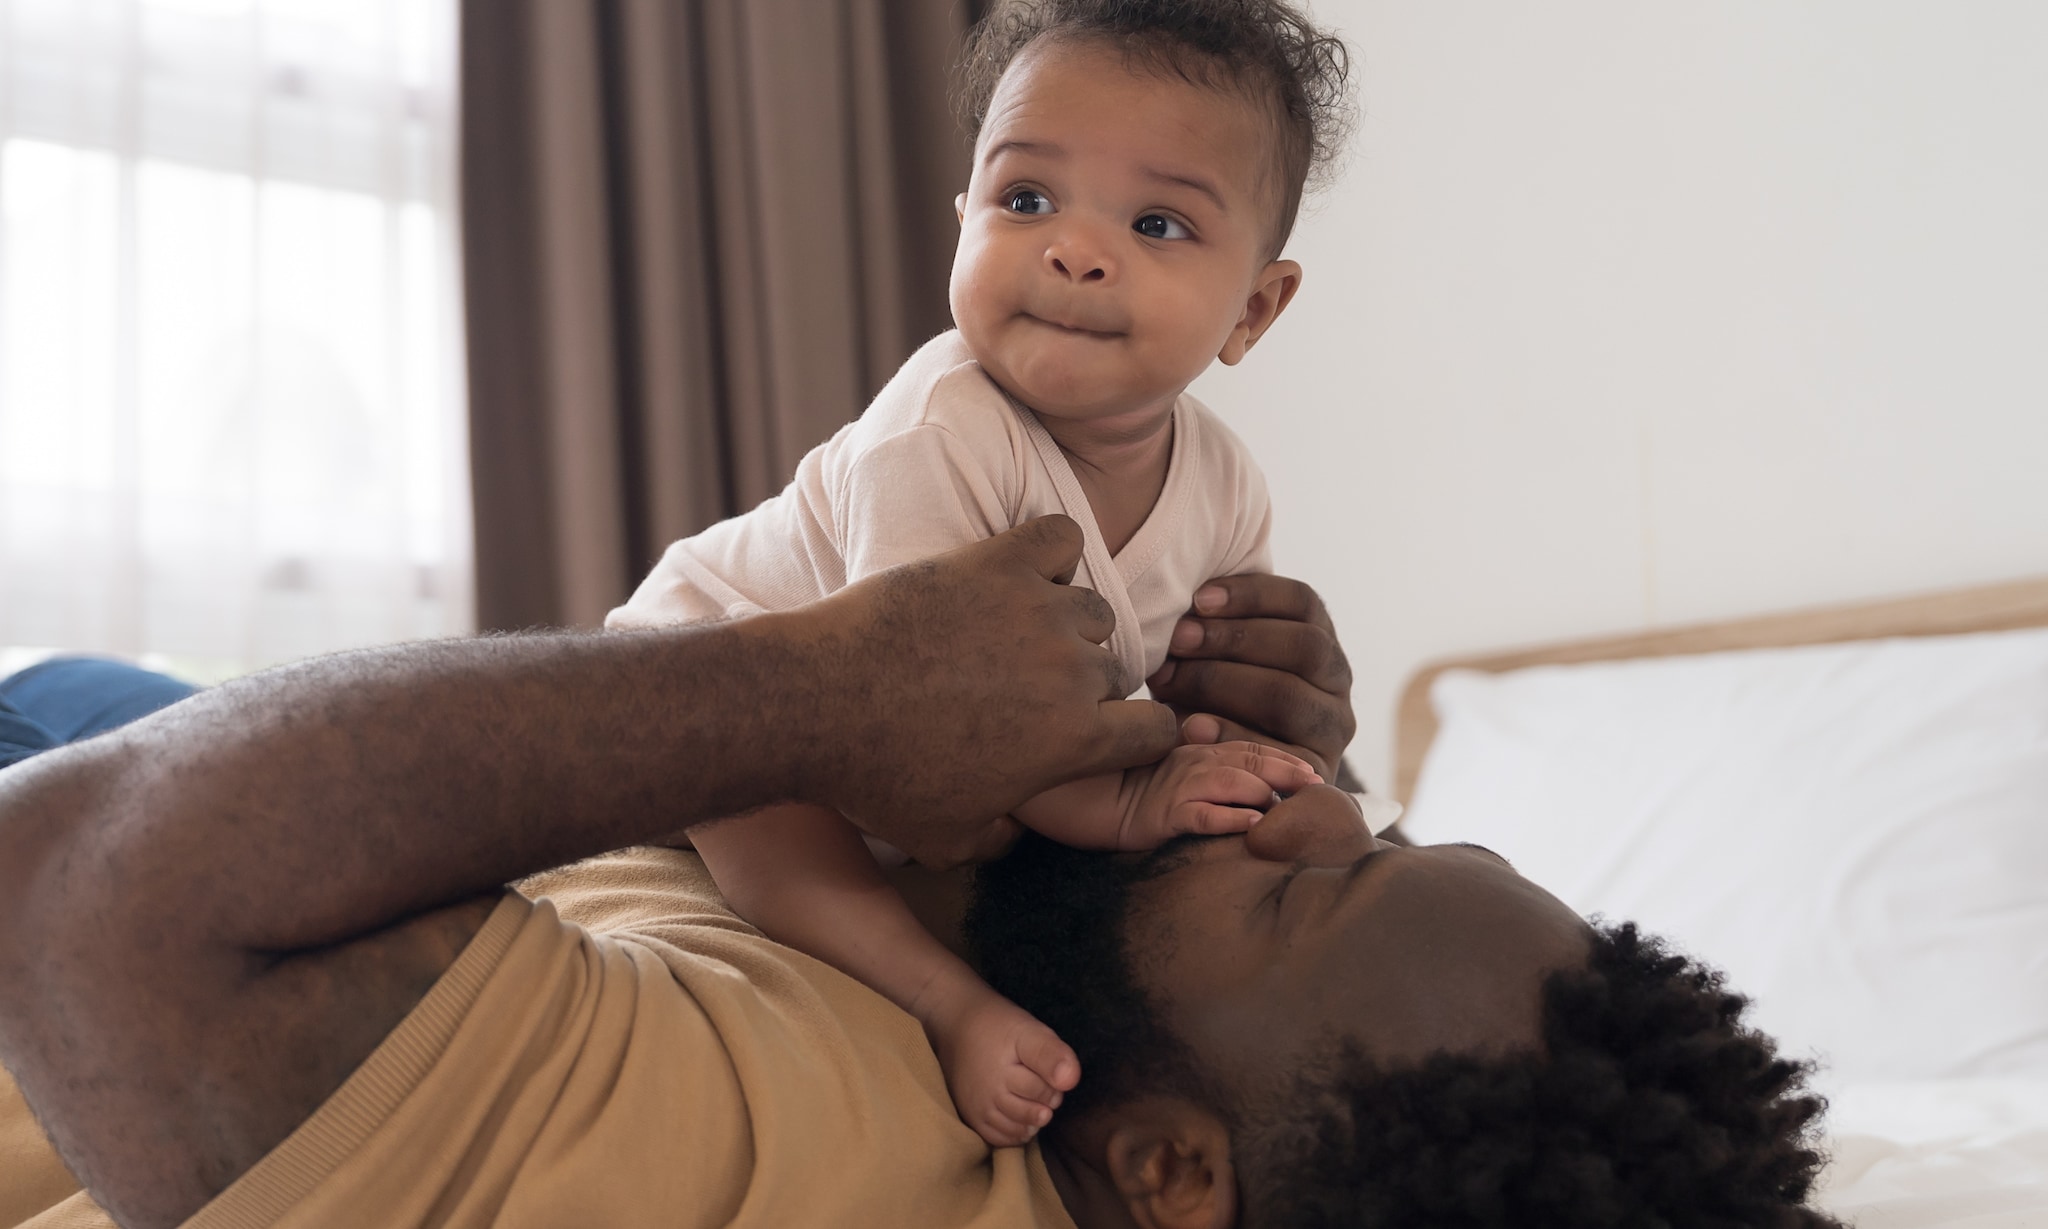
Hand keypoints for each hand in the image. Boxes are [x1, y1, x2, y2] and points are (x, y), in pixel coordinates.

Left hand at [784, 515, 1178, 866]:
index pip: (1157, 730)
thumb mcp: (946, 840)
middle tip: (1028, 686)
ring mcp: (1039, 609)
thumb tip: (1018, 827)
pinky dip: (1048, 552)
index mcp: (1075, 741)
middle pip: (1115, 668)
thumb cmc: (876, 780)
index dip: (1134, 735)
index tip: (1102, 730)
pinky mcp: (1000, 561)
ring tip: (1013, 633)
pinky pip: (1060, 538)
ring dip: (1064, 621)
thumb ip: (1002, 837)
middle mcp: (1073, 672)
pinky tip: (1016, 574)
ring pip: (1091, 607)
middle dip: (1083, 682)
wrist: (815, 703)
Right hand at [1113, 741, 1322, 850]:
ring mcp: (1178, 786)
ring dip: (1264, 792)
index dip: (1284, 759)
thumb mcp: (1174, 778)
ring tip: (1289, 808)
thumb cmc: (1129, 792)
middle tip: (1317, 786)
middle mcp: (1193, 763)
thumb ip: (1207, 773)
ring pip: (1231, 782)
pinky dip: (1230, 818)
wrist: (1082, 800)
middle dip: (1287, 773)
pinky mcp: (1162, 814)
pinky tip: (1254, 825)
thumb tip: (1254, 790)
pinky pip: (1202, 814)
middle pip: (1249, 761)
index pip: (1250, 749)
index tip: (1313, 773)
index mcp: (1199, 752)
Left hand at [1145, 573, 1354, 777]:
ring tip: (1170, 679)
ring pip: (1288, 695)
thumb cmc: (1213, 698)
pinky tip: (1189, 726)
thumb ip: (1211, 626)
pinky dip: (1228, 735)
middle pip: (1303, 646)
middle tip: (1178, 640)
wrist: (1234, 779)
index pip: (1303, 603)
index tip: (1198, 599)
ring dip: (1222, 683)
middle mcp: (1337, 682)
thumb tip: (1184, 604)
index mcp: (1322, 640)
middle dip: (1234, 639)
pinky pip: (1277, 752)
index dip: (1251, 595)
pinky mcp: (1316, 772)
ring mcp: (1332, 729)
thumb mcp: (1219, 656)